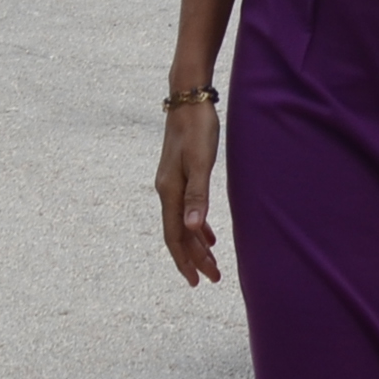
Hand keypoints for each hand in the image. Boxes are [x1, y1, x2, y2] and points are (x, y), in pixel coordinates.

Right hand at [155, 90, 221, 285]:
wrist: (188, 97)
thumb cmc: (198, 128)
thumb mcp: (200, 162)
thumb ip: (197, 195)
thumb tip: (193, 228)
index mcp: (170, 191)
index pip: (174, 235)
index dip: (184, 260)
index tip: (196, 281)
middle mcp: (166, 190)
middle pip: (178, 233)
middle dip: (194, 258)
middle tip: (213, 278)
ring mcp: (172, 182)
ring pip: (182, 222)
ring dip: (197, 244)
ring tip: (213, 263)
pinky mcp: (180, 174)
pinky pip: (186, 209)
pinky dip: (197, 225)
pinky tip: (209, 233)